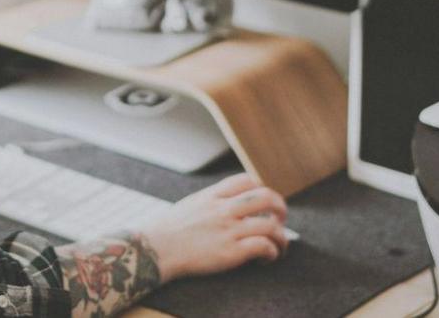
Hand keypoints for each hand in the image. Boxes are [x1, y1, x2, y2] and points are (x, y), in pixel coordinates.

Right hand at [141, 173, 288, 280]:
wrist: (156, 249)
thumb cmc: (170, 231)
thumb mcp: (191, 204)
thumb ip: (211, 201)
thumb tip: (227, 204)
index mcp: (213, 195)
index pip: (247, 180)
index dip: (262, 188)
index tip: (264, 202)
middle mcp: (223, 209)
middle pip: (266, 197)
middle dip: (280, 208)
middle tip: (280, 220)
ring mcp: (228, 229)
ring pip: (270, 225)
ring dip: (282, 237)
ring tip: (280, 246)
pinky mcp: (230, 252)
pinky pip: (263, 246)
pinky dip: (272, 252)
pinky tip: (267, 258)